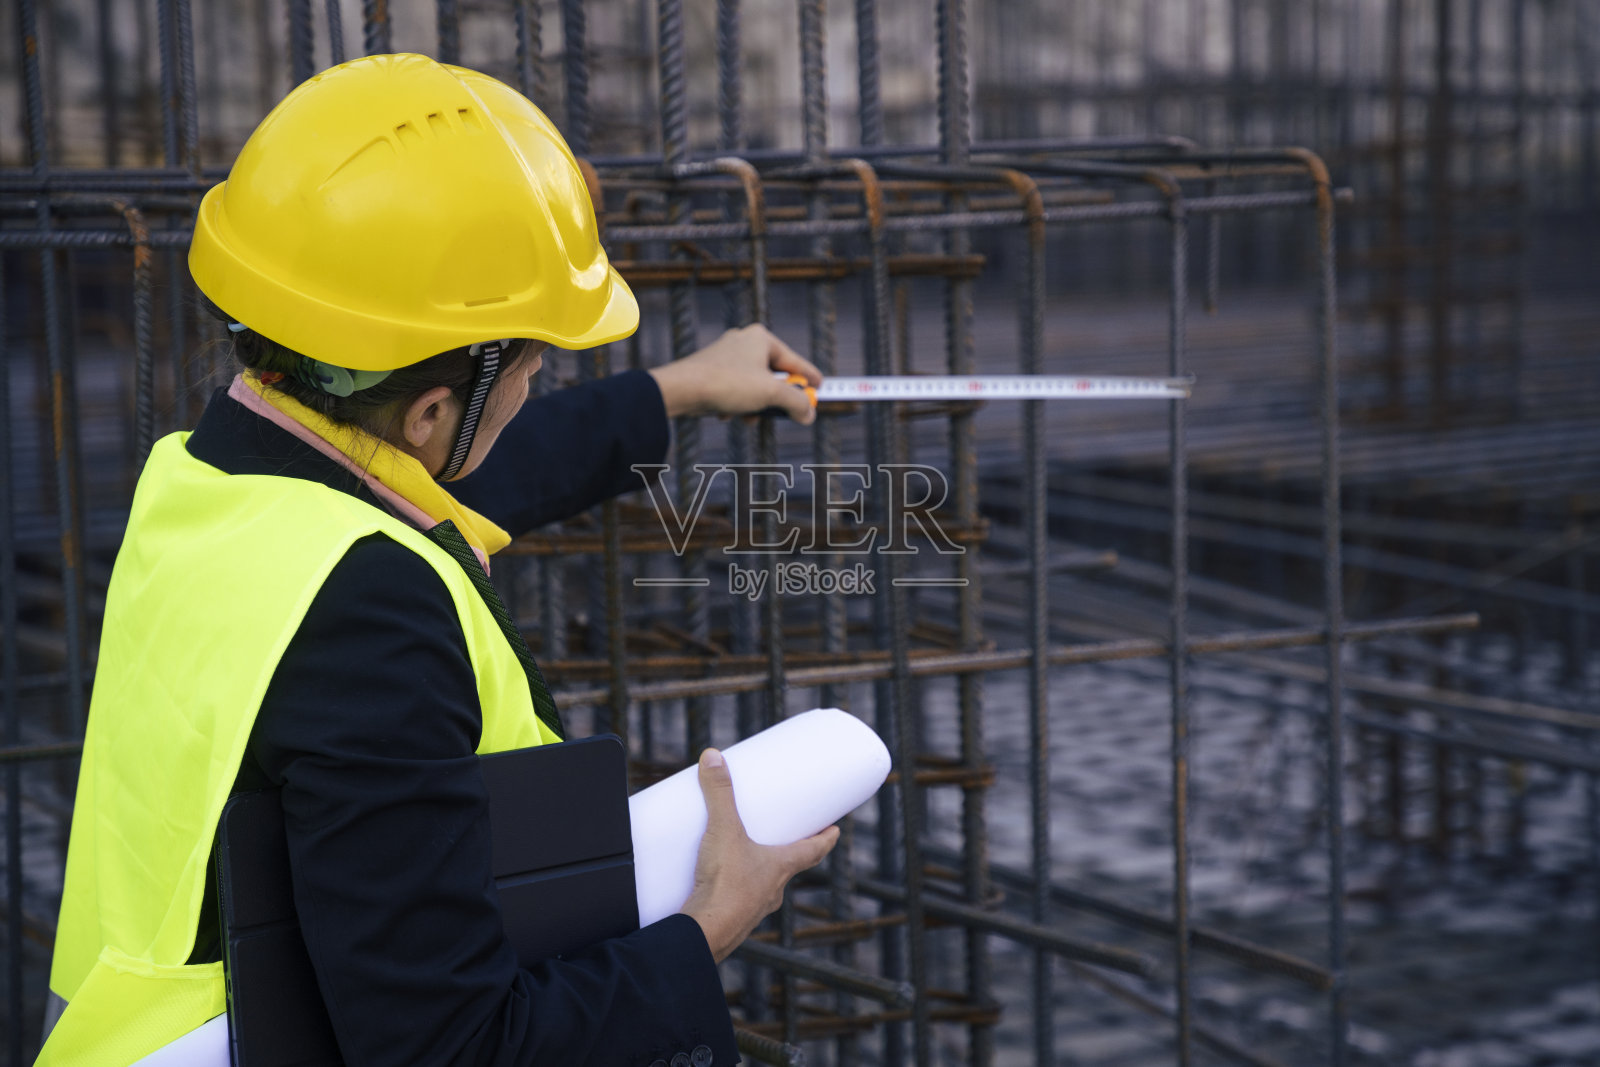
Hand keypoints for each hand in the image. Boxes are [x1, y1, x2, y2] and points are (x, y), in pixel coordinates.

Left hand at [647, 324, 822, 425]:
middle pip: (775, 374)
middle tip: (789, 413)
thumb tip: (809, 414)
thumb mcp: (770, 394)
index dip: (809, 378)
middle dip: (779, 397)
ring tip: (751, 418)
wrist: (681, 389)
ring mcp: (726, 355)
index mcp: (762, 338)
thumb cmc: (727, 384)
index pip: (795, 361)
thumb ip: (796, 403)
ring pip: (754, 384)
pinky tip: (729, 415)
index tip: (821, 389)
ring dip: (756, 405)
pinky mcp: (711, 370)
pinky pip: (735, 389)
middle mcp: (744, 341)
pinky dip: (738, 404)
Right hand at [679, 748, 839, 961]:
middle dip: (787, 850)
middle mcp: (773, 890)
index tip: (836, 829)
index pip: (813, 850)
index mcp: (782, 867)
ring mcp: (753, 908)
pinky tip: (716, 883)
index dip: (825, 837)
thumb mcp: (723, 830)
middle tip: (785, 834)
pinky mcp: (731, 919)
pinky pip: (737, 900)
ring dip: (758, 871)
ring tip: (743, 854)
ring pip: (763, 886)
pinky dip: (732, 889)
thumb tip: (713, 755)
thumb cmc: (725, 885)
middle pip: (789, 867)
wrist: (704, 934)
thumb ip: (719, 793)